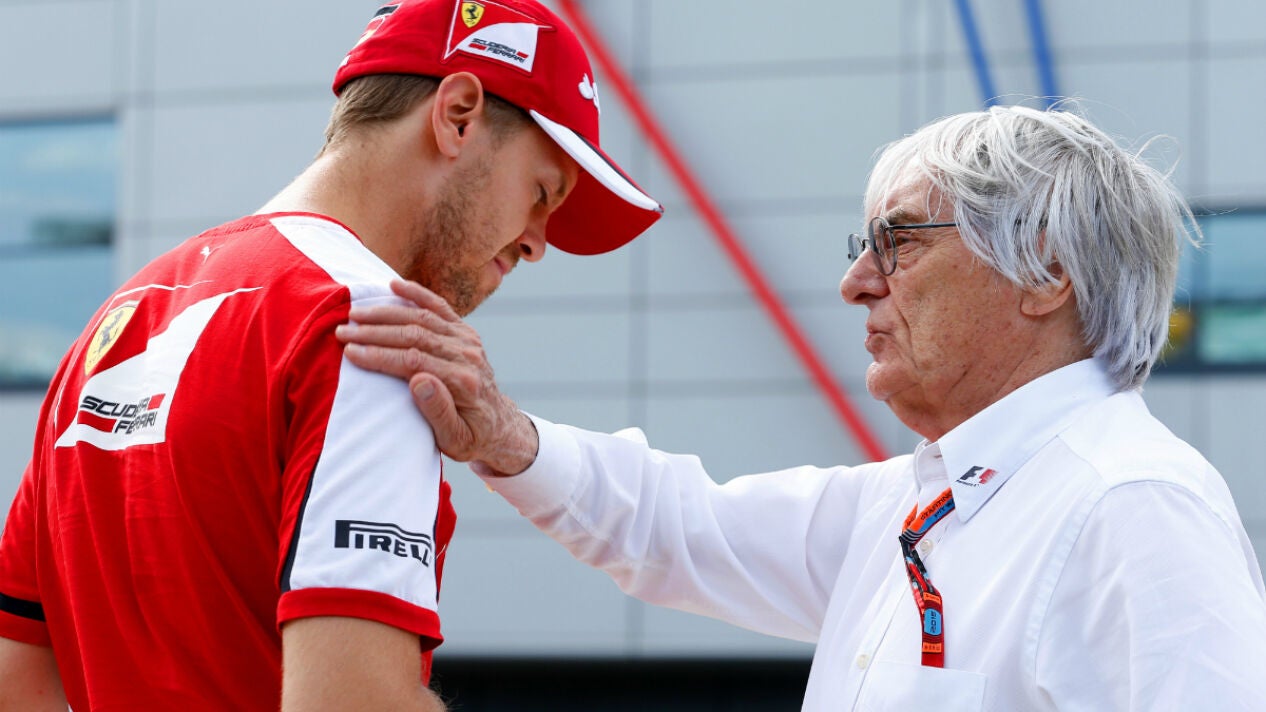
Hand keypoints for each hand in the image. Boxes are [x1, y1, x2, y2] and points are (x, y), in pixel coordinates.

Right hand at [335, 280, 537, 475]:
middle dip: (375, 332)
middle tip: (342, 331)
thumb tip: (419, 381)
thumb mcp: (454, 439)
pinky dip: (417, 294)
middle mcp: (467, 355)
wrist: (498, 426)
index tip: (350, 351)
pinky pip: (440, 307)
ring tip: (355, 314)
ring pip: (422, 318)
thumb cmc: (470, 437)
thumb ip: (438, 411)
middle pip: (415, 335)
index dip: (380, 355)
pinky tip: (394, 285)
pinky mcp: (465, 332)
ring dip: (386, 313)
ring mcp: (468, 340)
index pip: (414, 362)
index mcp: (463, 382)